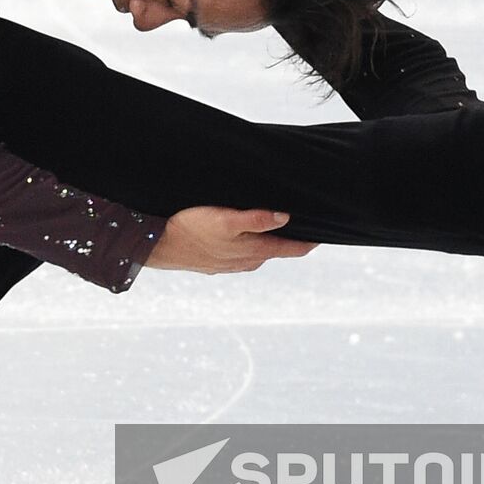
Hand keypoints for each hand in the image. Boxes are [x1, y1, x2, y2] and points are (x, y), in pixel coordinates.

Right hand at [144, 207, 318, 273]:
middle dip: (290, 239)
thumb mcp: (226, 219)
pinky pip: (242, 254)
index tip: (324, 233)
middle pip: (278, 250)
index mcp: (255, 251)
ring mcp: (232, 265)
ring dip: (269, 241)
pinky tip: (242, 235)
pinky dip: (249, 245)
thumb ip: (257, 220)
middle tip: (302, 224)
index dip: (310, 241)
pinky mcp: (218, 263)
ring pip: (259, 252)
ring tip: (276, 226)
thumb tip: (286, 218)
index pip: (293, 249)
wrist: (159, 245)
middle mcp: (247, 262)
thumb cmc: (192, 228)